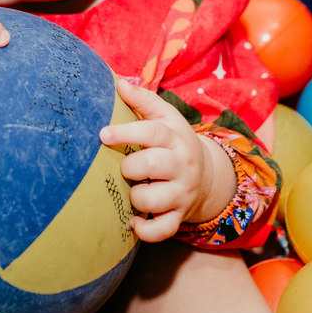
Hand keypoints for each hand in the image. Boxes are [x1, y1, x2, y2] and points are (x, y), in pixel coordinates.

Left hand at [99, 79, 235, 242]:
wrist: (208, 176)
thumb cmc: (174, 142)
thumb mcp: (166, 117)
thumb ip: (142, 99)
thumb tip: (118, 82)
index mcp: (176, 138)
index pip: (153, 133)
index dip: (127, 133)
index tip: (103, 134)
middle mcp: (182, 166)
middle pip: (154, 165)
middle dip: (132, 166)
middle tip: (125, 167)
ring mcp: (182, 193)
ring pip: (154, 199)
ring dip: (136, 197)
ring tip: (133, 190)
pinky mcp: (179, 216)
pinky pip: (163, 230)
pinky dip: (145, 230)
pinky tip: (133, 221)